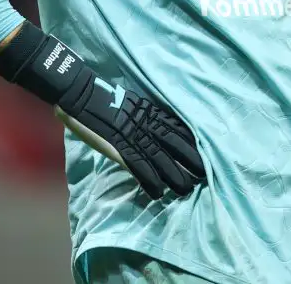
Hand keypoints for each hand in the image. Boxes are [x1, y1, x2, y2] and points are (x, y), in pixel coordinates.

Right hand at [58, 78, 205, 199]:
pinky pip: (140, 169)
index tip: (207, 154)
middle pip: (177, 146)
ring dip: (175, 177)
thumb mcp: (135, 104)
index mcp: (153, 113)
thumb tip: (157, 125)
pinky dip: (150, 182)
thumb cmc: (106, 97)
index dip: (193, 144)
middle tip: (204, 176)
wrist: (83, 95)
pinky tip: (158, 193)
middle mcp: (149, 126)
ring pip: (163, 161)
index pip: (180, 130)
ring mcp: (135, 139)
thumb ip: (147, 116)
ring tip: (185, 190)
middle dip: (192, 161)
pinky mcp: (121, 150)